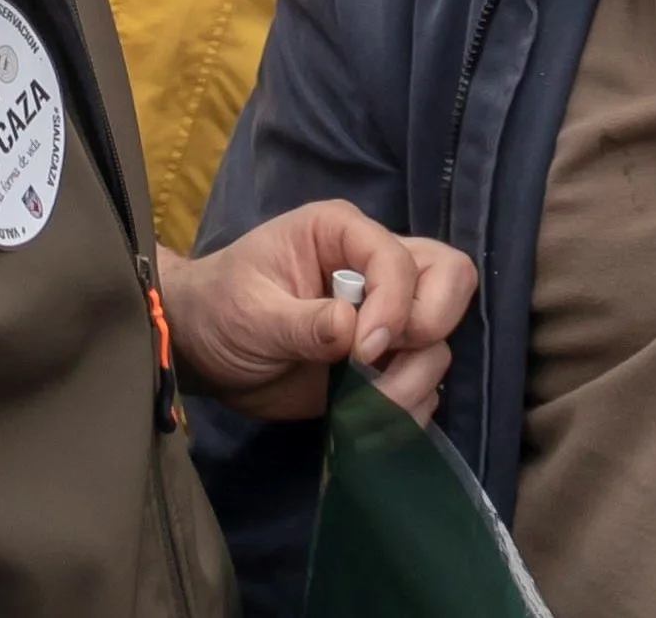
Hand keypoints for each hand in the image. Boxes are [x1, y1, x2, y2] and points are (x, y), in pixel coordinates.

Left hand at [159, 200, 473, 423]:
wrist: (205, 353)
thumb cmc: (219, 309)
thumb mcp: (250, 312)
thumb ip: (302, 322)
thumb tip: (352, 331)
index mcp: (341, 233)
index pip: (399, 258)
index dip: (394, 303)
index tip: (362, 350)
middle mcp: (375, 268)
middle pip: (450, 278)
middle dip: (428, 327)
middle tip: (377, 362)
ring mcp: (386, 316)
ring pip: (441, 339)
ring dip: (413, 380)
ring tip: (361, 407)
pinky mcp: (384, 363)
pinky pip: (426, 383)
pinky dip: (407, 408)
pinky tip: (366, 422)